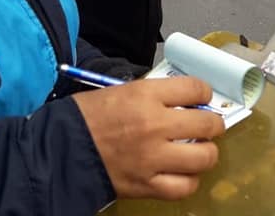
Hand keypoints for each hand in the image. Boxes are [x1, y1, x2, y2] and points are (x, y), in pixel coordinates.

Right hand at [72, 77, 224, 199]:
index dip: (204, 92)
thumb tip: (180, 101)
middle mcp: (155, 125)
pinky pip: (184, 187)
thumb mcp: (121, 91)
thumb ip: (152, 95)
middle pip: (207, 123)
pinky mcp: (147, 185)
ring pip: (204, 157)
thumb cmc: (87, 116)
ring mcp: (153, 158)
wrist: (61, 149)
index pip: (195, 89)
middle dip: (214, 124)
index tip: (202, 97)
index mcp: (146, 95)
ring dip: (207, 153)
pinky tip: (184, 173)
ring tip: (200, 150)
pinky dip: (189, 181)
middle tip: (209, 126)